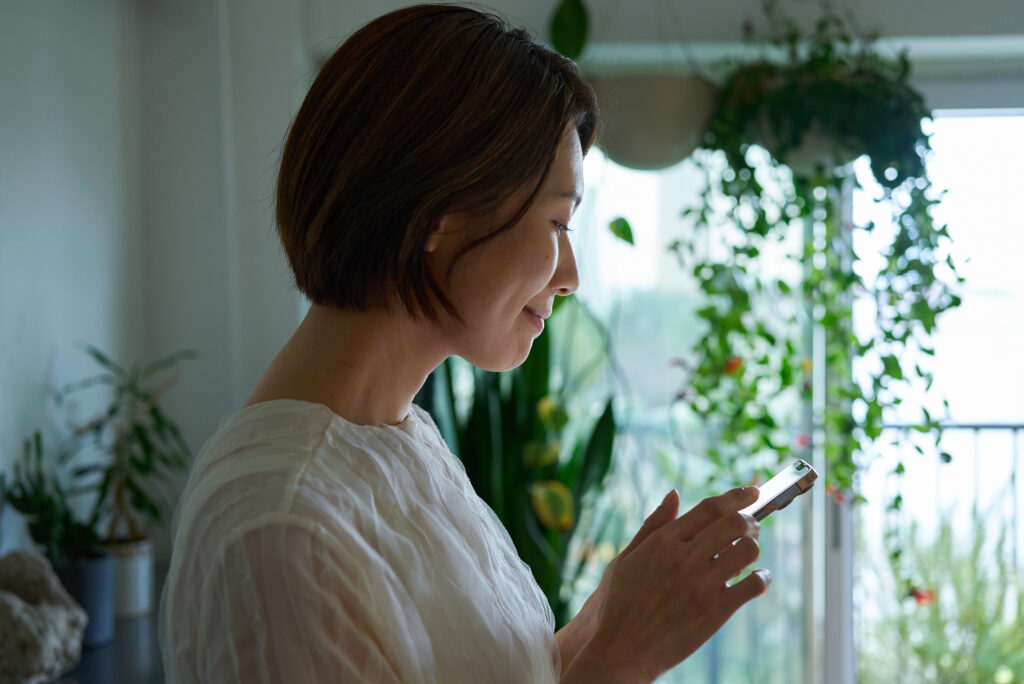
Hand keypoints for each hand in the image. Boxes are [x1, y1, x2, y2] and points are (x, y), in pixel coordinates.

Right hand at [565, 487, 769, 682]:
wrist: (622, 649)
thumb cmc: (620, 604)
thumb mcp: (626, 558)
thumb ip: (653, 525)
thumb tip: (673, 494)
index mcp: (663, 541)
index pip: (709, 508)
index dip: (736, 496)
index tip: (752, 491)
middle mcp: (684, 557)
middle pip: (734, 523)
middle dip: (749, 520)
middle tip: (752, 527)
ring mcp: (701, 583)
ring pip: (748, 550)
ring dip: (754, 548)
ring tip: (749, 555)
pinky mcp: (715, 610)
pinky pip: (753, 585)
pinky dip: (762, 579)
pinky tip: (757, 581)